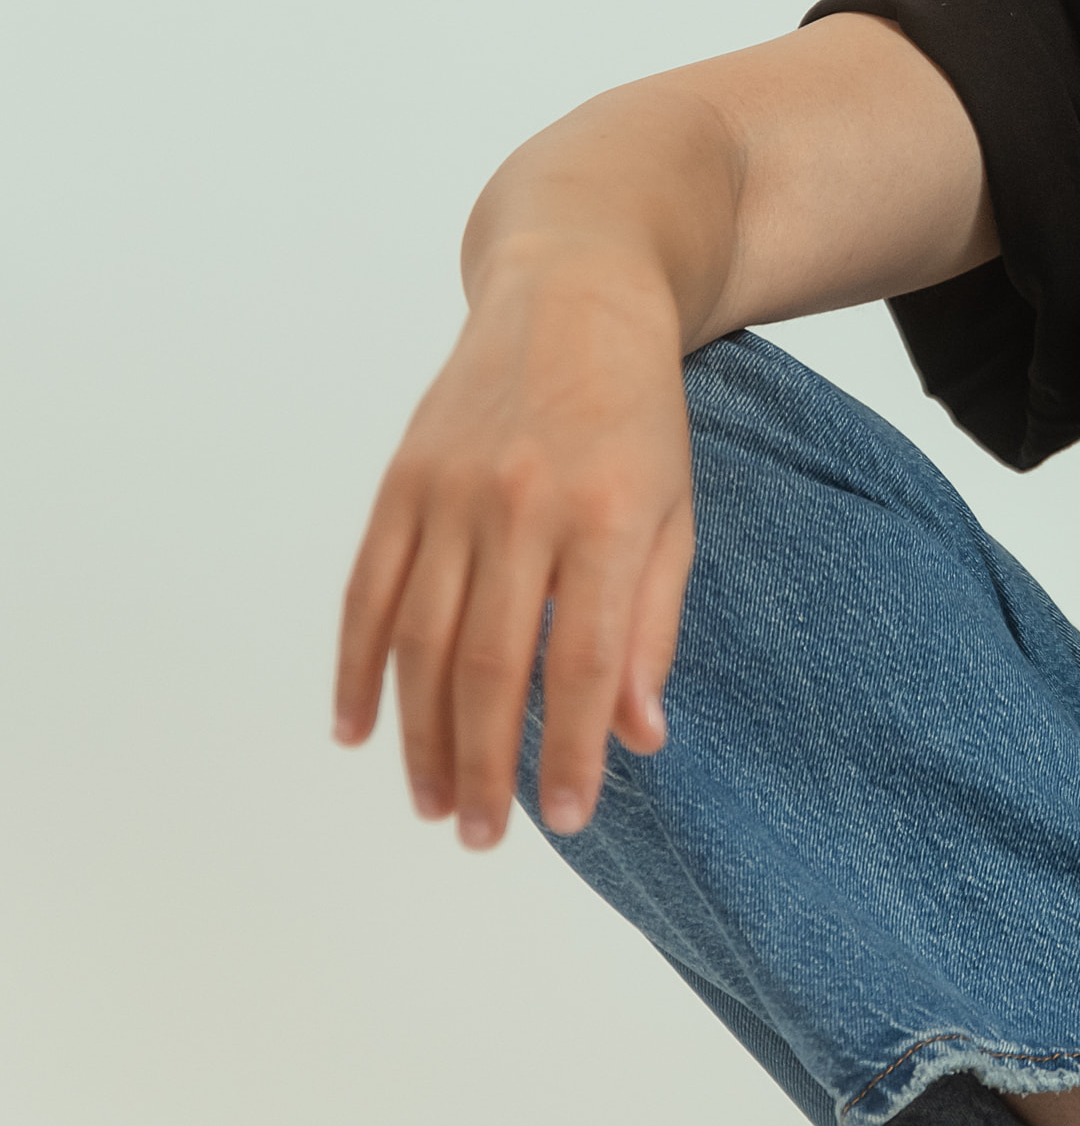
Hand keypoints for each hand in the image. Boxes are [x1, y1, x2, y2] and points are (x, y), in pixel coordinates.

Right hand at [333, 249, 694, 848]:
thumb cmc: (638, 413)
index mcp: (607, 513)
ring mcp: (451, 490)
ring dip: (419, 734)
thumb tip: (639, 736)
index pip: (583, 661)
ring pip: (420, 639)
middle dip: (483, 764)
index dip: (572, 749)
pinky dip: (356, 665)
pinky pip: (367, 590)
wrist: (572, 290)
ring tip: (431, 804)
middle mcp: (521, 503)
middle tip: (482, 836)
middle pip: (490, 663)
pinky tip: (356, 729)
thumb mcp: (676, 510)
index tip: (569, 819)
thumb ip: (653, 623)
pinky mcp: (401, 479)